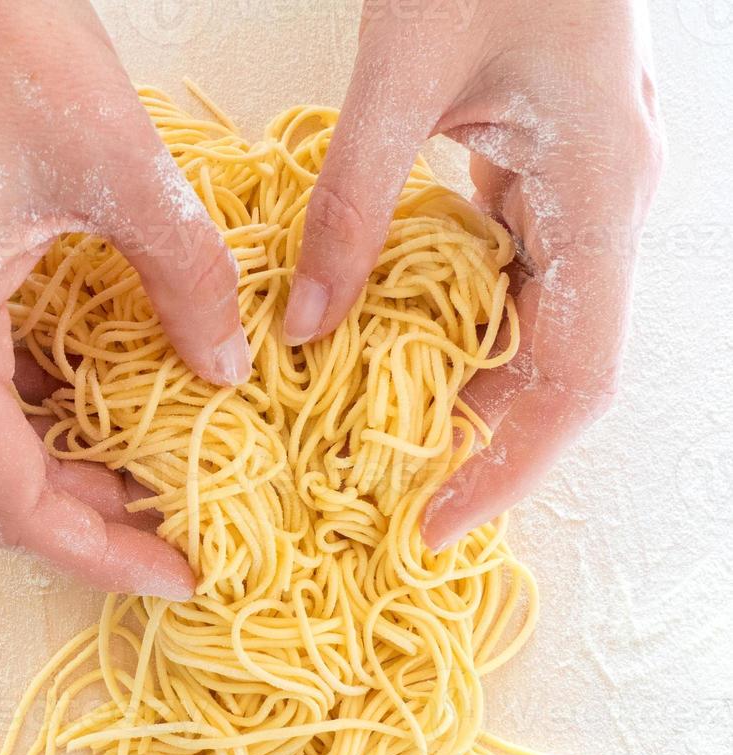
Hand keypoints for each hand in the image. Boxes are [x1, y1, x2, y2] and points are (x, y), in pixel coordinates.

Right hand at [0, 1, 250, 597]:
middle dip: (93, 521)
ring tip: (163, 479)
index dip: (98, 553)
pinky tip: (119, 406)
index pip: (11, 497)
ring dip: (75, 471)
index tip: (177, 575)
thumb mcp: (120, 167)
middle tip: (182, 530)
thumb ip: (186, 280)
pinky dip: (55, 415)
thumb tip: (230, 368)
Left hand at [284, 0, 663, 549]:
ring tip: (388, 437)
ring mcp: (584, 198)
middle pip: (557, 369)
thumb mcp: (402, 72)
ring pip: (536, 331)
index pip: (572, 380)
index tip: (434, 525)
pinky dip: (458, 328)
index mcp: (599, 195)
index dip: (507, 466)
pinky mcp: (548, 181)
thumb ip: (350, 203)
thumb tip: (304, 325)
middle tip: (393, 493)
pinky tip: (400, 344)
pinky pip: (512, 282)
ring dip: (468, 388)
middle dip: (481, 441)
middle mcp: (609, 213)